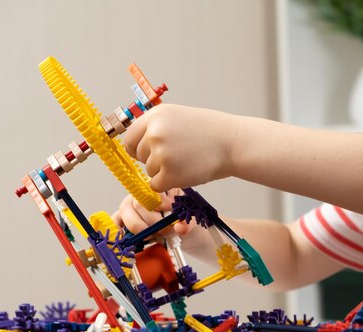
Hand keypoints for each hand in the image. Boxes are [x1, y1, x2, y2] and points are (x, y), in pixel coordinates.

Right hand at [112, 191, 193, 235]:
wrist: (175, 230)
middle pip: (139, 202)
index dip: (162, 204)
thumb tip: (180, 228)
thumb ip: (187, 223)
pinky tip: (133, 237)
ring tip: (153, 236)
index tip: (171, 215)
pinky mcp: (121, 216)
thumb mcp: (188, 220)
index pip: (154, 189)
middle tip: (165, 231)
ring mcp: (130, 203)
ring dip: (140, 226)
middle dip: (153, 221)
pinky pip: (116, 219)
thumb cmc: (180, 220)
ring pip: (126, 210)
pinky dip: (121, 229)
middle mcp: (142, 192)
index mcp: (159, 186)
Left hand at [124, 104, 238, 191]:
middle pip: (139, 156)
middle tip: (178, 156)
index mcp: (155, 116)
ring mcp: (161, 154)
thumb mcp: (178, 117)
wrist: (233, 143)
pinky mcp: (169, 174)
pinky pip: (156, 185)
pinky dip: (168, 183)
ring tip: (188, 161)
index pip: (129, 138)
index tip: (145, 154)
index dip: (137, 149)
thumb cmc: (210, 132)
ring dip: (165, 171)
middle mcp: (154, 133)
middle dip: (153, 160)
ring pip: (150, 171)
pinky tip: (186, 173)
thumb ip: (156, 127)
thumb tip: (134, 145)